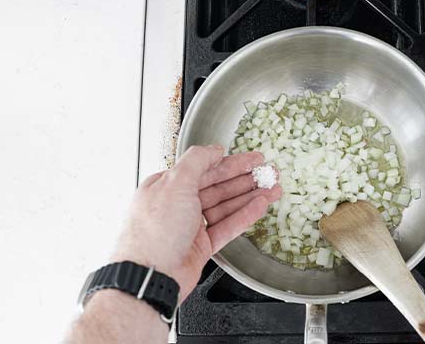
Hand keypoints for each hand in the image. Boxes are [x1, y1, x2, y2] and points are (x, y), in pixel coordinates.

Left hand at [111, 145, 281, 301]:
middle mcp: (179, 205)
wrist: (152, 276)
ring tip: (272, 190)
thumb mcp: (175, 183)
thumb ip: (197, 161)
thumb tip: (213, 149)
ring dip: (250, 197)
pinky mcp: (202, 246)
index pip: (205, 169)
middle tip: (268, 174)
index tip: (252, 159)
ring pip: (227, 207)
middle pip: (219, 187)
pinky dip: (244, 216)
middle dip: (246, 179)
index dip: (232, 163)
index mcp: (167, 187)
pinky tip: (260, 207)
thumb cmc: (154, 232)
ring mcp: (191, 226)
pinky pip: (228, 227)